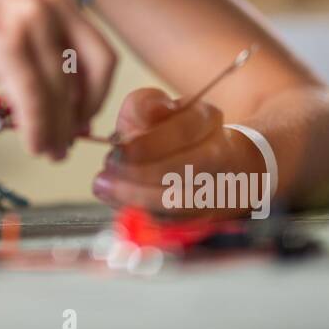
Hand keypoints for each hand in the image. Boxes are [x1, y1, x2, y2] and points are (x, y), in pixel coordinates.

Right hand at [0, 0, 115, 160]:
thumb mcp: (9, 10)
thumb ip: (38, 41)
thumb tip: (62, 96)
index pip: (99, 54)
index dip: (96, 95)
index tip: (80, 120)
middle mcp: (54, 1)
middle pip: (92, 74)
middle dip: (82, 116)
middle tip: (68, 142)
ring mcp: (30, 20)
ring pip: (61, 91)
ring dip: (58, 130)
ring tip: (48, 151)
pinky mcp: (4, 42)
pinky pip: (33, 98)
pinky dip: (37, 128)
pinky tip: (32, 144)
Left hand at [91, 87, 253, 218]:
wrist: (223, 162)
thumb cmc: (178, 133)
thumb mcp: (159, 108)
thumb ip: (142, 107)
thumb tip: (133, 127)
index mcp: (208, 119)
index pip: (182, 131)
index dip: (148, 142)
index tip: (118, 147)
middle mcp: (220, 153)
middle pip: (185, 167)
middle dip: (139, 171)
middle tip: (107, 169)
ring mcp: (217, 188)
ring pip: (180, 201)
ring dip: (136, 196)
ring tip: (105, 186)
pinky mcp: (205, 218)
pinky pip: (173, 222)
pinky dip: (142, 214)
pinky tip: (117, 202)